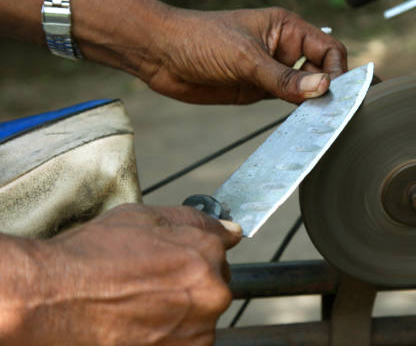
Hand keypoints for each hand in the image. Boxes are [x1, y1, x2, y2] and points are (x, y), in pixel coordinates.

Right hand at [10, 204, 240, 345]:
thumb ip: (195, 222)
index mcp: (207, 253)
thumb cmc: (91, 257)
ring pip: (200, 318)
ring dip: (180, 314)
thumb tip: (231, 230)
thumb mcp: (143, 217)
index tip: (176, 261)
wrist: (50, 299)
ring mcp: (198, 331)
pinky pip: (186, 342)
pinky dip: (169, 337)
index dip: (194, 252)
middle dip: (188, 284)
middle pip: (213, 286)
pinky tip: (138, 326)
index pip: (222, 249)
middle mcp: (212, 293)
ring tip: (138, 308)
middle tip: (148, 285)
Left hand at [145, 7, 347, 103]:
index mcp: (286, 28)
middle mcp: (283, 48)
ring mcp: (271, 70)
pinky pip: (287, 100)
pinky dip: (296, 112)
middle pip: (321, 70)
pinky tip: (301, 122)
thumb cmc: (200, 40)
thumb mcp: (246, 58)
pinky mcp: (258, 89)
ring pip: (306, 88)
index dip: (337, 70)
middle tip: (330, 112)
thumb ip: (284, 79)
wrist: (161, 55)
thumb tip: (323, 89)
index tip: (338, 94)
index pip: (327, 49)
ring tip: (317, 120)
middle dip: (327, 89)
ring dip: (312, 102)